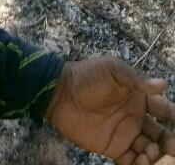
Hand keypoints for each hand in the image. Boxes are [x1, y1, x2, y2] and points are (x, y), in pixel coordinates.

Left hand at [46, 56, 174, 163]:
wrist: (60, 93)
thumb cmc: (87, 77)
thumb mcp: (112, 69)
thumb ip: (136, 79)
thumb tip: (163, 84)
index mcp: (138, 97)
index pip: (164, 109)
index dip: (174, 116)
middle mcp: (136, 117)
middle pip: (161, 133)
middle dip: (169, 141)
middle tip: (171, 147)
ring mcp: (125, 134)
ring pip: (150, 149)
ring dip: (156, 154)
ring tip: (149, 151)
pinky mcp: (113, 148)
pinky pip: (132, 161)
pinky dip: (140, 164)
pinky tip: (141, 161)